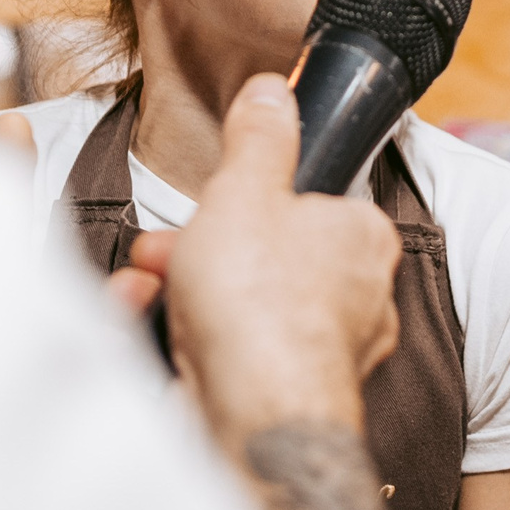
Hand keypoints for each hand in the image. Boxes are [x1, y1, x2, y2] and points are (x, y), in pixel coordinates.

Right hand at [160, 74, 402, 448]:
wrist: (255, 418)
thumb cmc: (261, 301)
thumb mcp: (245, 191)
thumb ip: (258, 139)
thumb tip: (273, 90)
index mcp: (363, 238)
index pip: (305, 204)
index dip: (243, 203)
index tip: (204, 209)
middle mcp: (360, 299)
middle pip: (266, 258)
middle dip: (197, 254)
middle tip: (161, 254)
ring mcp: (327, 356)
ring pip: (245, 309)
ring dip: (182, 296)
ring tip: (146, 294)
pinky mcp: (290, 400)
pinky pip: (235, 359)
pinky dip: (189, 346)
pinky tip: (157, 339)